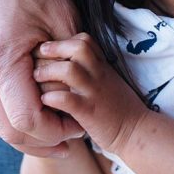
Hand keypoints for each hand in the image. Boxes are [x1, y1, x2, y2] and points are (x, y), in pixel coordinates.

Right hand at [0, 0, 84, 156]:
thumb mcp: (63, 18)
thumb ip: (70, 61)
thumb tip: (83, 93)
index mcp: (2, 61)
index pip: (27, 121)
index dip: (55, 131)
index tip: (78, 127)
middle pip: (7, 129)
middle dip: (41, 142)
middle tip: (71, 142)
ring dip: (26, 132)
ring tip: (56, 132)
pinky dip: (13, 112)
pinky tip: (38, 108)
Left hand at [33, 33, 149, 156]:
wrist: (136, 132)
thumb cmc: (119, 108)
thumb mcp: (108, 81)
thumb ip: (92, 69)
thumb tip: (68, 60)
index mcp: (103, 67)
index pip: (85, 40)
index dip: (65, 40)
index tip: (51, 50)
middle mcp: (99, 75)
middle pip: (78, 48)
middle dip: (54, 48)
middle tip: (39, 55)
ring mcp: (94, 93)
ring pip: (69, 71)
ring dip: (48, 72)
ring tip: (37, 78)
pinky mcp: (89, 113)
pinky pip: (66, 100)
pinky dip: (51, 97)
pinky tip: (44, 101)